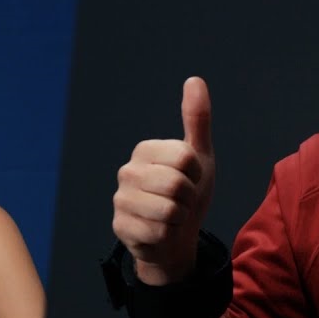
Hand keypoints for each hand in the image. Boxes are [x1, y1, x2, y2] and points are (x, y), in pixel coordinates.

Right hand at [113, 77, 215, 284]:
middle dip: (189, 199)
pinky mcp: (120, 227)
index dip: (196, 174)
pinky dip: (167, 236)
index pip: (185, 158)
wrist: (175, 237)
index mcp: (145, 150)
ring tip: (172, 217)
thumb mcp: (198, 157)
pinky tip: (160, 232)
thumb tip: (195, 80)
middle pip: (177, 184)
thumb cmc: (187, 194)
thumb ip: (197, 119)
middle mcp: (127, 172)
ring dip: (180, 219)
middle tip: (181, 202)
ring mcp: (121, 200)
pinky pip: (159, 232)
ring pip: (169, 210)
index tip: (190, 180)